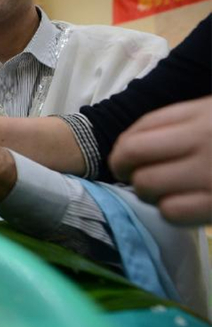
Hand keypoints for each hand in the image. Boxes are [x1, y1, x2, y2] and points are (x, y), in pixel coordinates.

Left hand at [110, 96, 211, 225]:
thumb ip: (182, 124)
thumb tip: (135, 143)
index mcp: (202, 115)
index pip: (144, 125)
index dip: (124, 144)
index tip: (126, 156)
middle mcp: (203, 140)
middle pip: (133, 152)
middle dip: (123, 166)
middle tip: (130, 175)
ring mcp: (210, 174)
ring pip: (145, 184)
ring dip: (144, 191)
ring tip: (160, 191)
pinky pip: (171, 211)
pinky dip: (168, 211)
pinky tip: (181, 205)